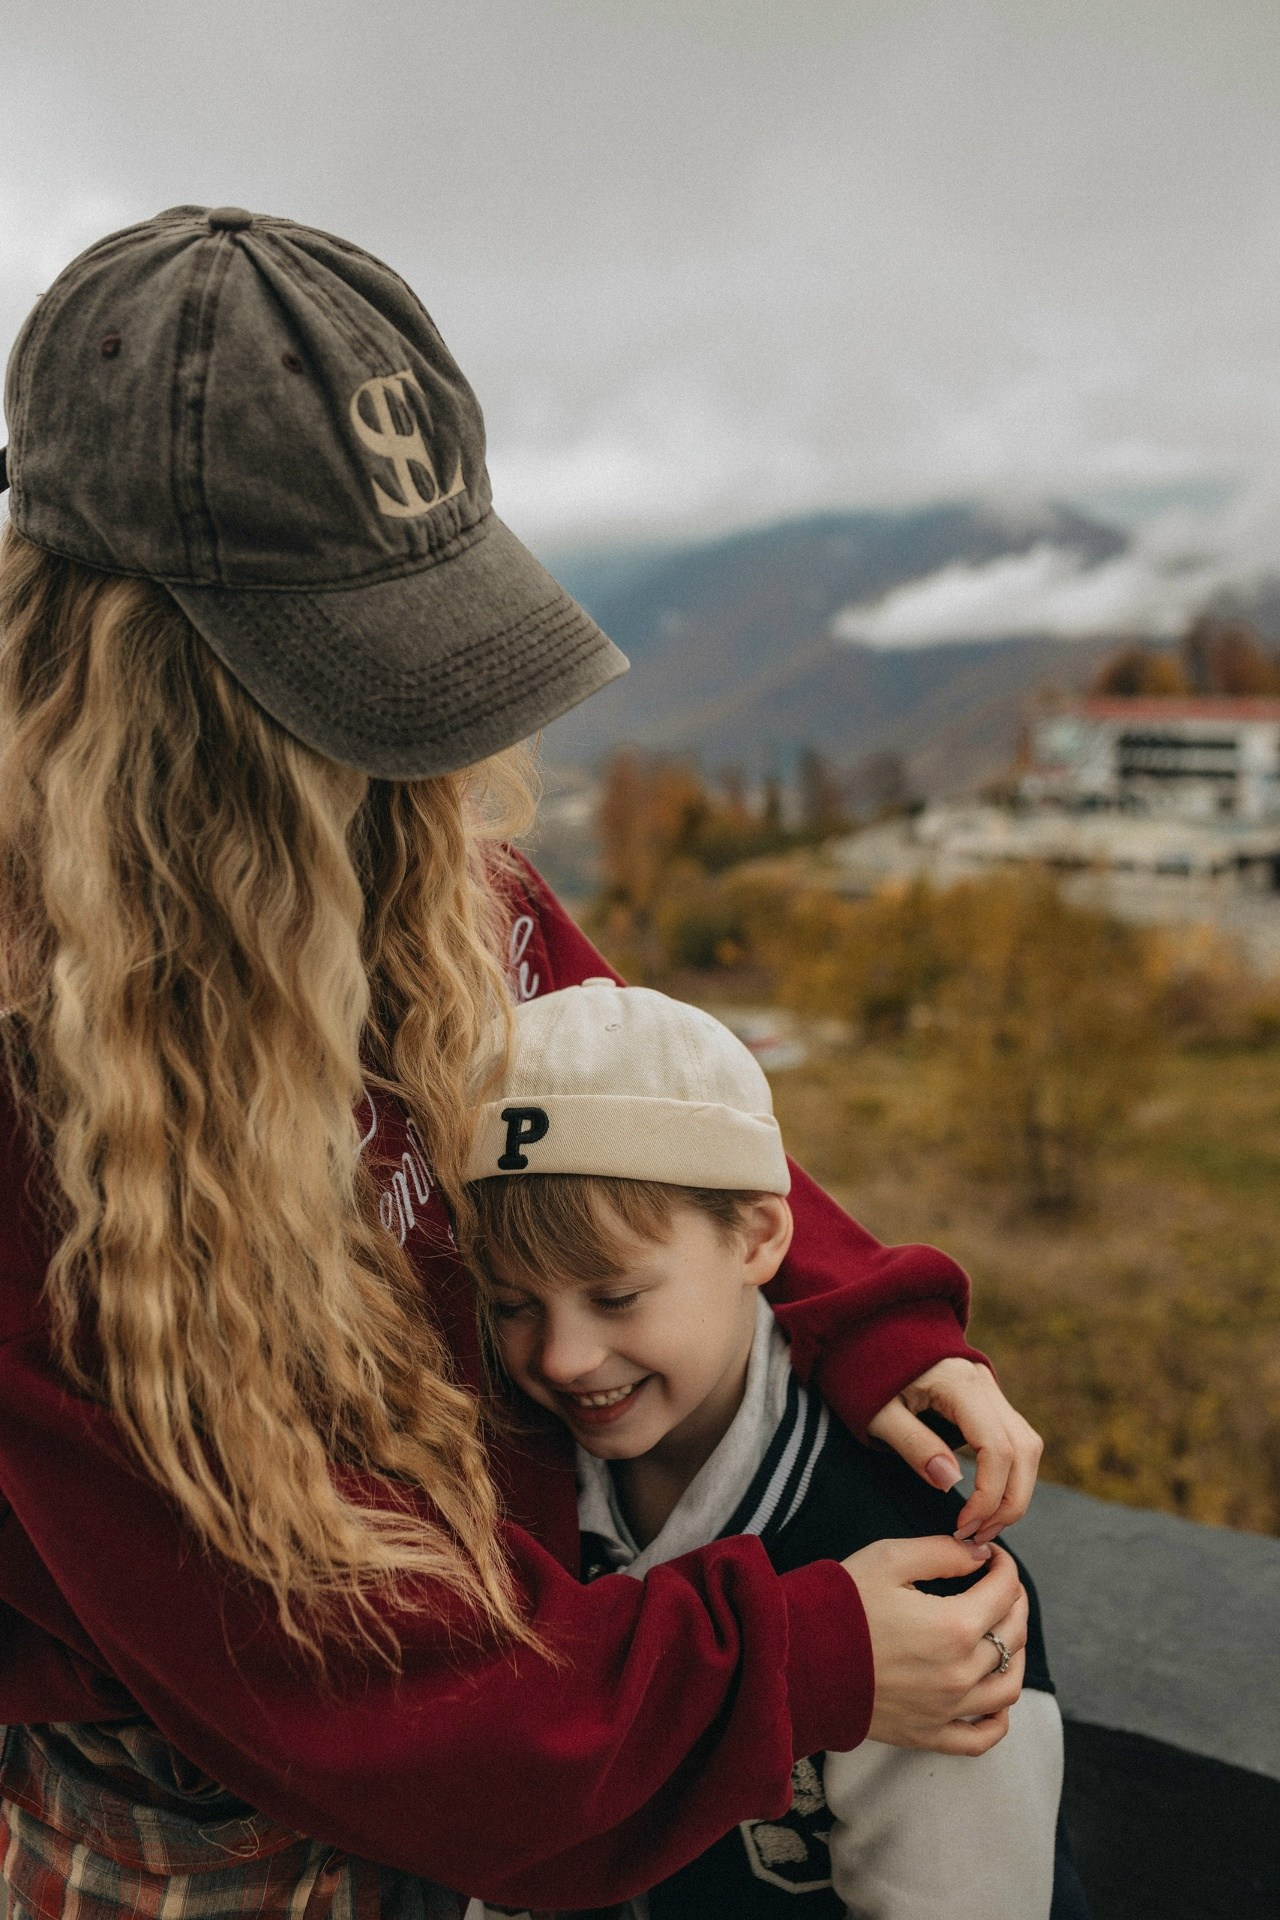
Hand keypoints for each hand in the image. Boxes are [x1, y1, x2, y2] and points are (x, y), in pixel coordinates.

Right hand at [843, 1539, 1026, 1753]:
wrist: (797, 1660)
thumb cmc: (840, 1606)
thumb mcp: (888, 1559)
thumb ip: (941, 1552)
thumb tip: (979, 1556)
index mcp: (953, 1626)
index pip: (1004, 1592)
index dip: (1004, 1566)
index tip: (991, 1556)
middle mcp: (959, 1673)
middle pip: (1012, 1635)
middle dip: (1013, 1602)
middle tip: (998, 1585)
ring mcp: (947, 1709)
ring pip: (1008, 1687)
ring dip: (1015, 1654)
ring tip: (1000, 1633)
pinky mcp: (929, 1734)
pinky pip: (981, 1737)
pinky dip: (998, 1719)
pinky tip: (993, 1699)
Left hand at [866, 1357, 1042, 1544]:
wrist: (868, 1336)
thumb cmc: (866, 1375)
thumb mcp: (877, 1413)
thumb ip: (913, 1445)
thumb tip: (950, 1483)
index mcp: (959, 1382)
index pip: (997, 1448)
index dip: (988, 1495)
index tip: (962, 1527)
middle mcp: (985, 1383)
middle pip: (1025, 1450)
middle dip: (1010, 1501)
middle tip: (977, 1537)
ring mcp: (991, 1389)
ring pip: (1028, 1446)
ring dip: (1015, 1491)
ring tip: (982, 1526)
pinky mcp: (988, 1400)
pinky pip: (1015, 1440)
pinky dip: (1009, 1474)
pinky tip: (985, 1502)